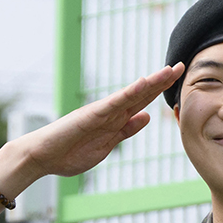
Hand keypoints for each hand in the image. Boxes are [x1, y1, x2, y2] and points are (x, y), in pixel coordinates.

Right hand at [12, 63, 184, 179]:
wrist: (41, 156)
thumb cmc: (69, 153)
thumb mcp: (107, 145)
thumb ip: (126, 130)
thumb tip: (145, 117)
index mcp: (115, 120)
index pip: (142, 102)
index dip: (160, 91)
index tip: (178, 80)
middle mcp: (110, 112)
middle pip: (141, 94)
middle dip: (161, 81)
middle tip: (182, 66)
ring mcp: (101, 112)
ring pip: (131, 95)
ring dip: (151, 83)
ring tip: (169, 70)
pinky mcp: (90, 116)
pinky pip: (113, 103)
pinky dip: (128, 93)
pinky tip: (142, 83)